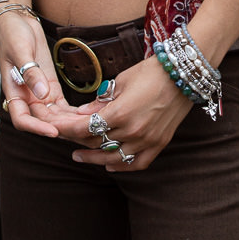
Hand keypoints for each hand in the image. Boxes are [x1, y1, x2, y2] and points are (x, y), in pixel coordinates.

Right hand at [0, 11, 81, 137]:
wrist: (17, 23)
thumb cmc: (12, 35)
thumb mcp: (21, 50)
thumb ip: (30, 72)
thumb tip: (41, 93)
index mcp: (14, 91)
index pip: (22, 119)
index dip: (36, 128)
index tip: (53, 131)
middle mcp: (26, 97)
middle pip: (43, 121)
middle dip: (61, 128)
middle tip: (81, 132)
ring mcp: (39, 93)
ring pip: (54, 116)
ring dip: (70, 122)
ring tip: (88, 125)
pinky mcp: (50, 87)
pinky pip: (61, 105)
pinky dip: (73, 112)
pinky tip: (88, 114)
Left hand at [64, 57, 192, 170]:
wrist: (183, 74)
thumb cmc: (150, 72)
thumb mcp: (121, 81)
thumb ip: (101, 101)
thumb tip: (82, 113)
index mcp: (121, 112)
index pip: (86, 127)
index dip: (67, 129)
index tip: (55, 128)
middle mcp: (133, 131)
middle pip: (97, 142)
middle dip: (77, 140)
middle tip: (65, 138)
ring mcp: (147, 140)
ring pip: (114, 158)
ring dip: (94, 158)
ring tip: (80, 156)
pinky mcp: (159, 144)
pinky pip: (138, 163)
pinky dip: (122, 166)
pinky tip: (110, 165)